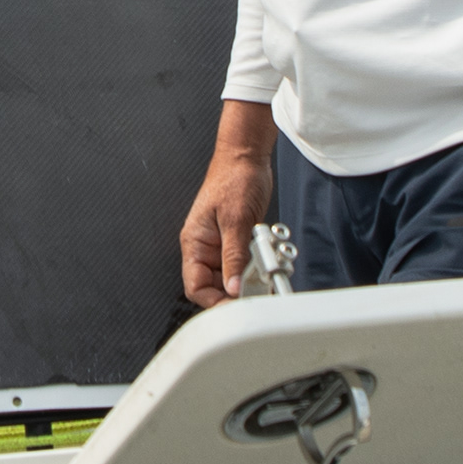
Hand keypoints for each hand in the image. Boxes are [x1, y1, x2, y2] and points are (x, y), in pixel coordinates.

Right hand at [181, 102, 278, 307]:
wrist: (247, 157)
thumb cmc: (233, 178)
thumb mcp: (235, 220)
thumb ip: (234, 257)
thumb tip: (233, 288)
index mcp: (194, 242)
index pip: (195, 286)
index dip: (214, 301)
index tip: (237, 305)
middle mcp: (205, 247)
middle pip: (215, 286)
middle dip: (236, 290)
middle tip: (257, 291)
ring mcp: (221, 245)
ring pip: (233, 276)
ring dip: (250, 277)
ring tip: (265, 270)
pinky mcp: (237, 241)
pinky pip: (245, 263)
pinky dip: (258, 265)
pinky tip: (268, 258)